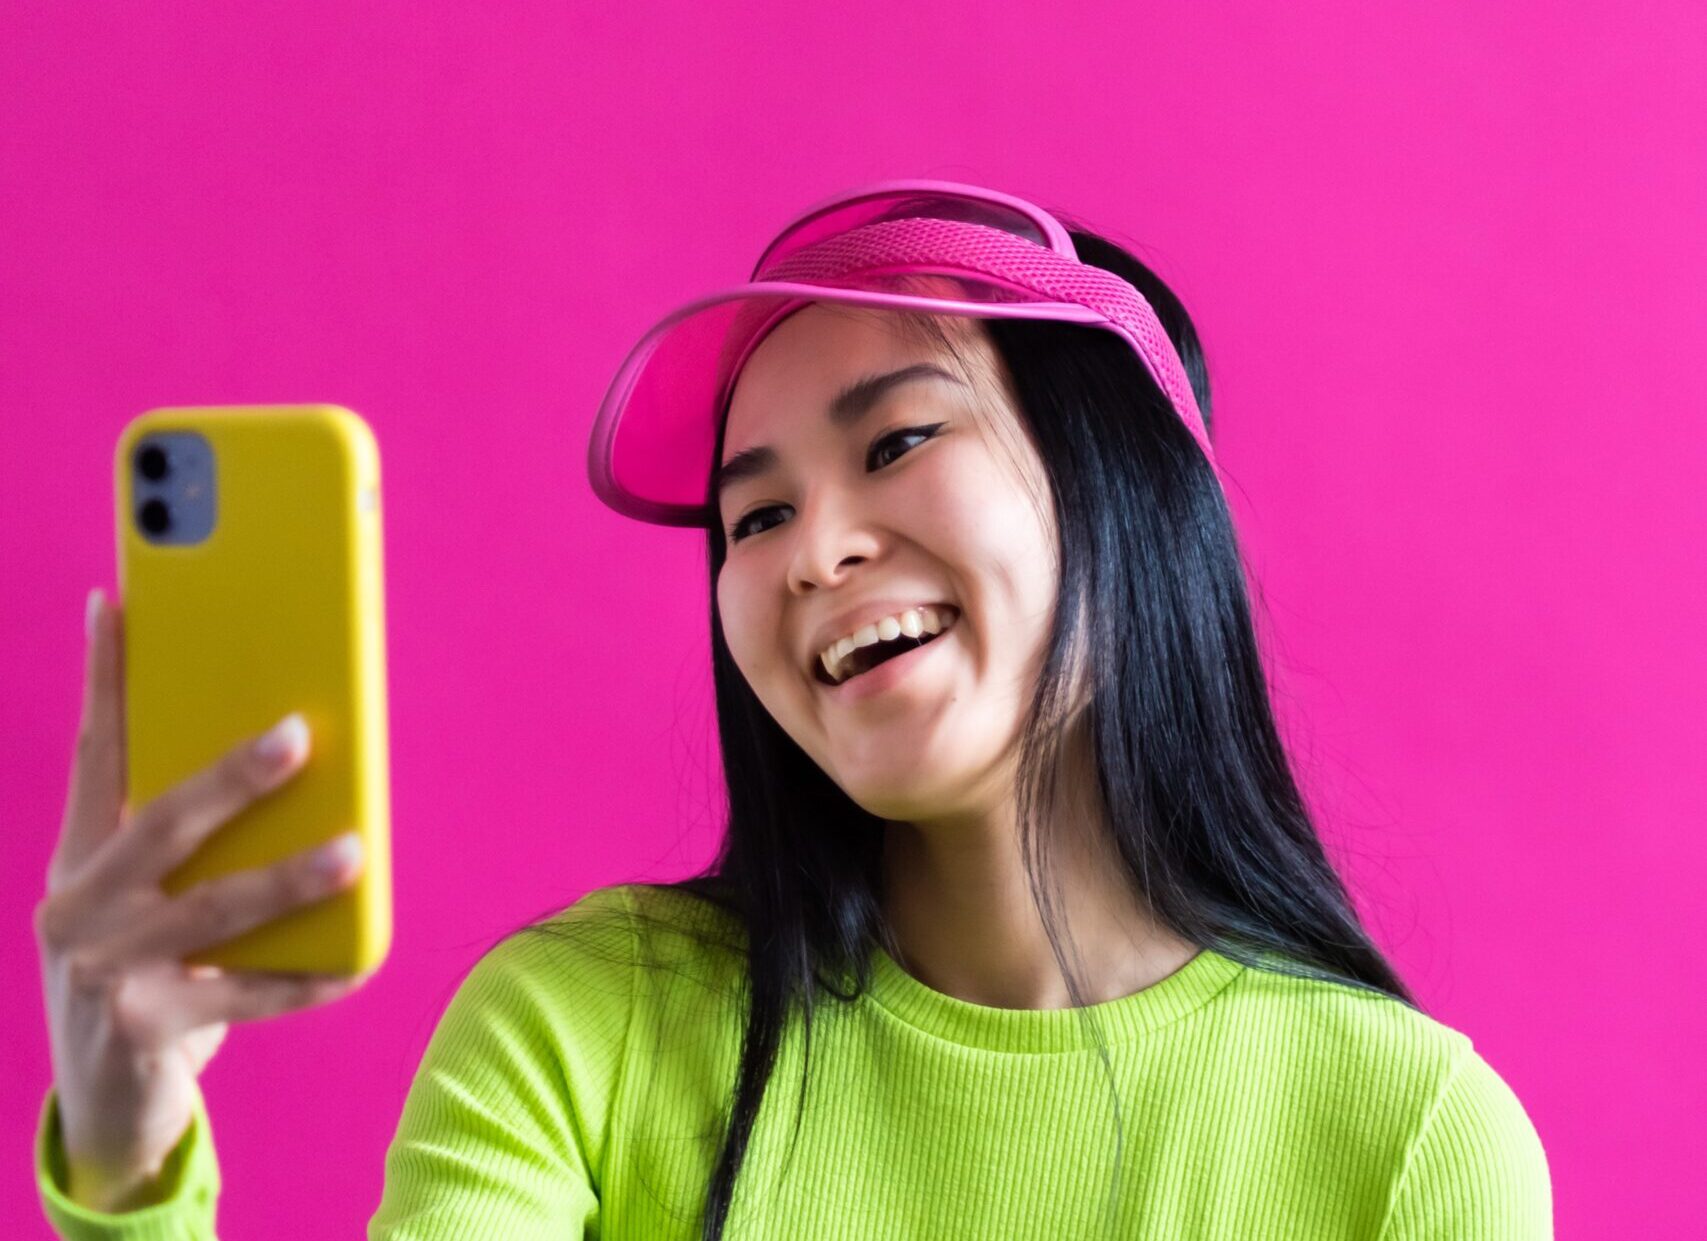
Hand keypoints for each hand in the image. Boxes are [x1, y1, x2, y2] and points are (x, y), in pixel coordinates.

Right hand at [34, 588, 372, 1211]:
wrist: (108, 1101)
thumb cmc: (145, 970)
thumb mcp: (146, 899)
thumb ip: (188, 840)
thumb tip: (289, 749)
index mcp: (80, 858)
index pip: (94, 753)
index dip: (105, 679)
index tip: (118, 602)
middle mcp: (79, 906)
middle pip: (163, 823)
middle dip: (233, 776)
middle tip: (299, 733)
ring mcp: (104, 971)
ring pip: (214, 909)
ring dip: (289, 878)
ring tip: (353, 850)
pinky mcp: (143, 1030)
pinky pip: (247, 995)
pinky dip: (308, 979)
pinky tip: (359, 961)